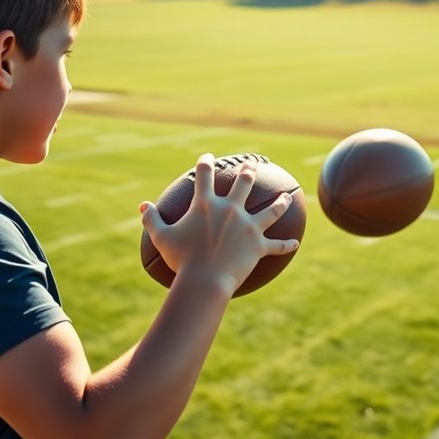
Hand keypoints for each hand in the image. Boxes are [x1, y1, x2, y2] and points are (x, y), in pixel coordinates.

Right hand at [139, 153, 298, 294]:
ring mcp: (248, 227)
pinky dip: (286, 244)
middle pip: (244, 184)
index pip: (204, 175)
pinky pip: (276, 245)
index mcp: (206, 205)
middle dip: (248, 172)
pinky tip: (296, 242)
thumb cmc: (181, 259)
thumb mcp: (161, 237)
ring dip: (280, 202)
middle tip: (252, 166)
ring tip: (286, 196)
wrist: (204, 280)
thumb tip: (143, 206)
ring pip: (270, 209)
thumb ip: (152, 219)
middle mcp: (230, 210)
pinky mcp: (259, 246)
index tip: (207, 158)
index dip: (205, 163)